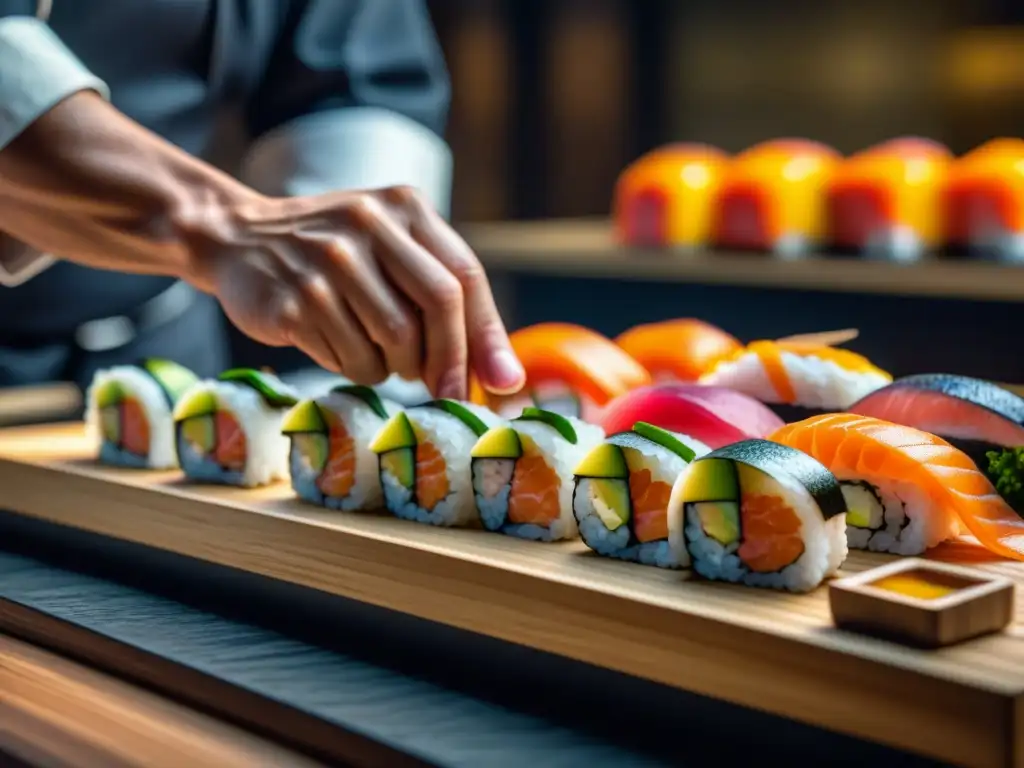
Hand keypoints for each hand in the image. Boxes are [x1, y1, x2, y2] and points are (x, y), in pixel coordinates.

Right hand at [192, 185, 524, 399]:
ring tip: (381, 357)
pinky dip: (357, 369)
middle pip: (439, 306)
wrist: (238, 239)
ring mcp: (327, 261)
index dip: (486, 335)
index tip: (501, 382)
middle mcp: (367, 225)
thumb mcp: (389, 245)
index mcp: (403, 208)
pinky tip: (341, 349)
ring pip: (395, 342)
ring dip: (398, 368)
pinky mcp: (293, 300)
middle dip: (452, 361)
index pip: (465, 276)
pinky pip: (351, 359)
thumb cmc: (334, 254)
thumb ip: (442, 293)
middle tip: (450, 394)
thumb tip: (503, 374)